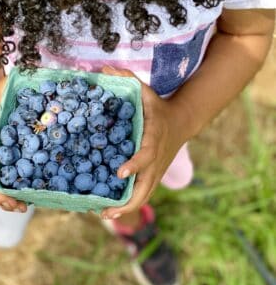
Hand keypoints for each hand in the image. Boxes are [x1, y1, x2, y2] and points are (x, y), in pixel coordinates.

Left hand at [100, 66, 189, 219]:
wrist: (181, 122)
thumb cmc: (158, 107)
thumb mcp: (145, 91)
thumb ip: (127, 79)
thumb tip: (103, 68)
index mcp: (154, 138)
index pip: (146, 155)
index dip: (134, 165)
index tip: (119, 173)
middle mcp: (156, 159)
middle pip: (146, 186)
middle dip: (128, 201)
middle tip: (106, 211)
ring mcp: (156, 170)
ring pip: (145, 194)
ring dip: (127, 207)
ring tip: (104, 215)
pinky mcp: (154, 175)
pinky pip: (143, 192)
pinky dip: (130, 202)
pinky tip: (111, 209)